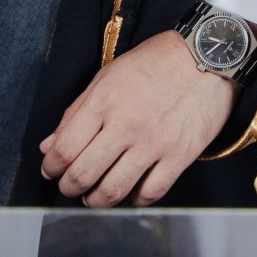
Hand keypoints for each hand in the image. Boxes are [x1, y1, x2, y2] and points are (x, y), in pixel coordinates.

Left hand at [40, 28, 238, 206]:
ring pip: (113, 191)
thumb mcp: (108, 75)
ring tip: (94, 196)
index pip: (64, 149)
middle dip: (69, 188)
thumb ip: (76, 111)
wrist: (207, 55)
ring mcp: (154, 143)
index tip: (50, 172)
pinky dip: (133, 200)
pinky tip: (129, 192)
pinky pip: (149, 193)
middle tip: (69, 187)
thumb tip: (49, 146)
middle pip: (83, 175)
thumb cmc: (156, 61)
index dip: (50, 168)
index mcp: (104, 101)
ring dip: (96, 201)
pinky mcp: (180, 155)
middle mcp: (126, 124)